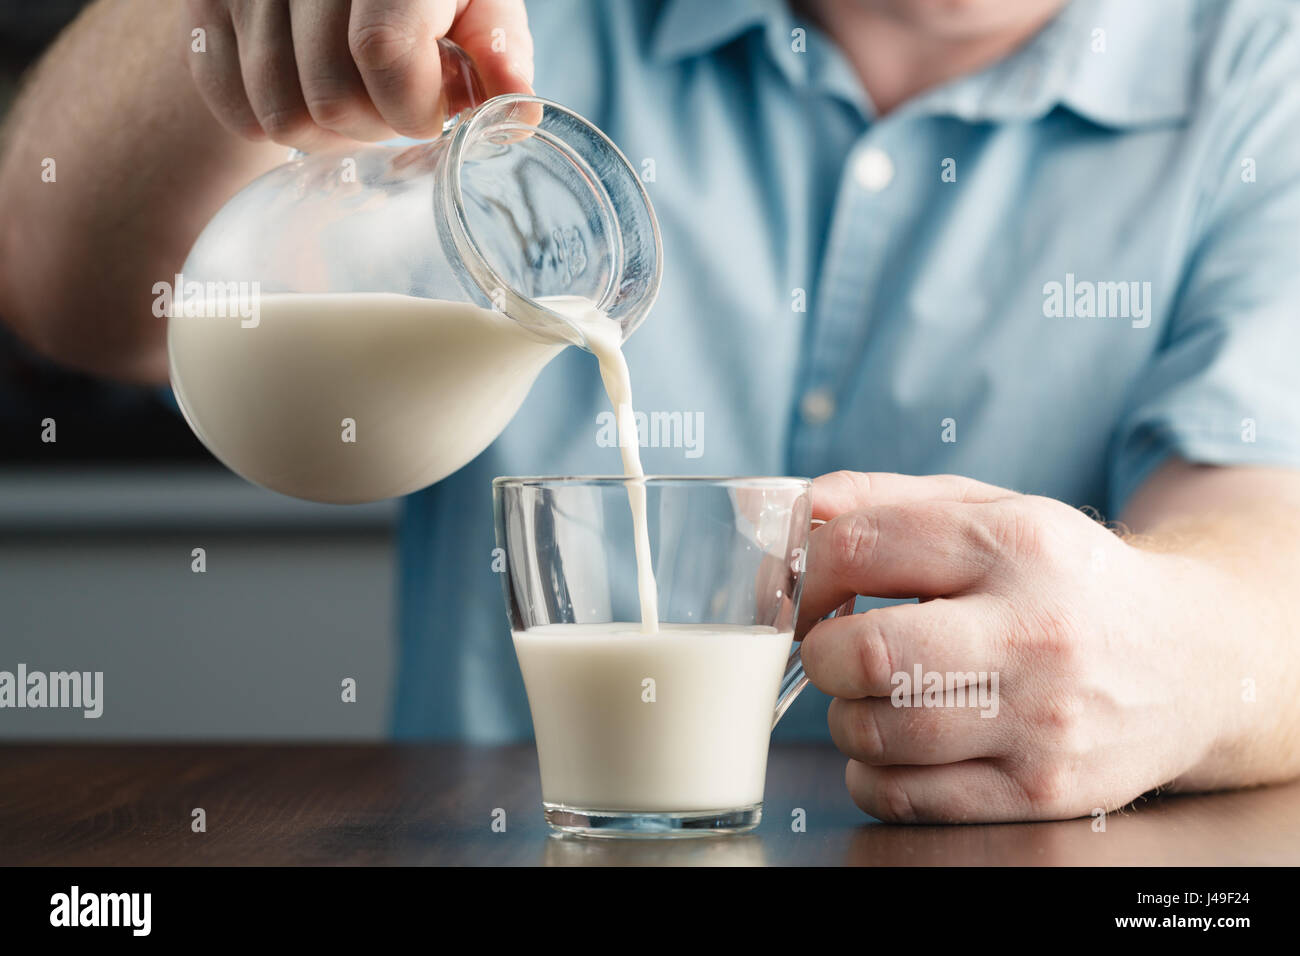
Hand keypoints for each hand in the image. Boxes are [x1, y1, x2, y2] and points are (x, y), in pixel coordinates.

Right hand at [184, 0, 533, 148]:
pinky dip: (271, 120)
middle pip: (328, 98)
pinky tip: (307, 95)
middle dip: (373, 125)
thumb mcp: (483, 4)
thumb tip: (514, 116)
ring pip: (277, 113)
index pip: (383, 51)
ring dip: (326, 132)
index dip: (412, 104)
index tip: (432, 108)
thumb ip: (501, 55)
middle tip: (392, 103)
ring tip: (354, 97)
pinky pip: (229, 104)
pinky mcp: (206, 3)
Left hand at [796, 471, 1236, 822]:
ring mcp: (1041, 721)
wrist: (1191, 661)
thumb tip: (801, 508)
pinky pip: (904, 796)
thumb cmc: (1064, 581)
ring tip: (875, 695)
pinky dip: (873, 772)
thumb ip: (888, 500)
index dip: (809, 574)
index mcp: (1015, 543)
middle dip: (821, 653)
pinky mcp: (1041, 791)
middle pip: (865, 655)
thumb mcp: (992, 512)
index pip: (861, 550)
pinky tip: (900, 743)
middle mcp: (1034, 631)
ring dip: (846, 716)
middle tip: (834, 651)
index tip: (810, 593)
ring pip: (876, 733)